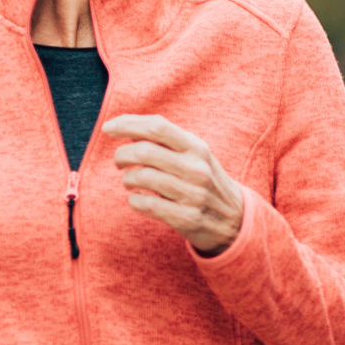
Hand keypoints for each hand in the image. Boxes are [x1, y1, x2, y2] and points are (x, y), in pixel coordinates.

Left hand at [102, 114, 245, 255]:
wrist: (235, 220)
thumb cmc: (205, 182)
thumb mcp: (195, 156)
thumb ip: (166, 142)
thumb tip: (127, 128)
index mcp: (197, 147)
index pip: (157, 126)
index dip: (128, 124)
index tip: (109, 128)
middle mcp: (196, 168)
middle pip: (144, 151)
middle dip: (122, 154)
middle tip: (119, 161)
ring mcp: (192, 194)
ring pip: (142, 177)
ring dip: (127, 178)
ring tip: (129, 181)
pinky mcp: (186, 218)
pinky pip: (146, 204)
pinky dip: (134, 200)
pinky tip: (137, 199)